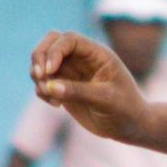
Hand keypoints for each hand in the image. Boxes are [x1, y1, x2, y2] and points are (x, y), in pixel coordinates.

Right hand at [29, 30, 151, 145]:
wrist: (129, 127)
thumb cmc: (125, 110)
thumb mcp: (106, 100)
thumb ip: (78, 92)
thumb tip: (49, 86)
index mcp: (97, 54)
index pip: (69, 39)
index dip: (55, 51)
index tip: (49, 71)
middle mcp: (82, 58)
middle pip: (50, 42)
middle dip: (39, 57)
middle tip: (40, 76)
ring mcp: (71, 72)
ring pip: (42, 61)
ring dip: (38, 76)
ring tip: (51, 98)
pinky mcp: (64, 87)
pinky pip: (43, 82)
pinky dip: (42, 90)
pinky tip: (57, 106)